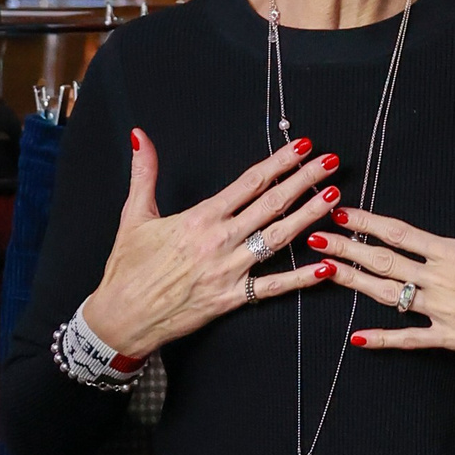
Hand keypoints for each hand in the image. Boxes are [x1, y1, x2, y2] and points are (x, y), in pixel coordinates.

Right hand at [83, 131, 345, 360]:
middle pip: (271, 205)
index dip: (278, 162)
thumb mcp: (133, 215)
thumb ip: (144, 173)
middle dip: (304, 181)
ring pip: (277, 240)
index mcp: (199, 218)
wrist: (120, 318)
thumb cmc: (127, 268)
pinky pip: (272, 287)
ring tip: (334, 198)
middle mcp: (218, 241)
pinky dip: (300, 278)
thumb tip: (141, 136)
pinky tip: (325, 267)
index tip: (301, 146)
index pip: (248, 182)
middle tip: (331, 162)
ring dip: (308, 217)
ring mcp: (228, 271)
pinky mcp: (231, 299)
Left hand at [308, 135, 454, 374]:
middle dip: (347, 250)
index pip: (402, 234)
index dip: (369, 223)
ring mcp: (446, 314)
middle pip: (385, 263)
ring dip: (354, 284)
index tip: (343, 212)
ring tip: (323, 273)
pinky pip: (411, 340)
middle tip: (314, 239)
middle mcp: (445, 282)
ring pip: (389, 297)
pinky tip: (356, 336)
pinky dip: (382, 339)